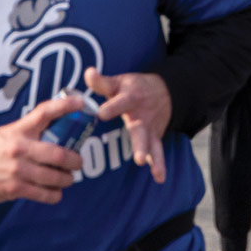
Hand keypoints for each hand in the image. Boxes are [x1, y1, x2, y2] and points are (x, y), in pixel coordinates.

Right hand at [0, 95, 83, 203]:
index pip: (44, 112)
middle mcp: (19, 148)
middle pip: (58, 153)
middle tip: (78, 162)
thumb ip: (31, 130)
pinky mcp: (15, 188)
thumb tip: (61, 126)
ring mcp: (17, 169)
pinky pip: (44, 194)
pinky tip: (56, 192)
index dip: (65, 106)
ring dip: (67, 179)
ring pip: (54, 176)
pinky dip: (55, 195)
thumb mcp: (9, 132)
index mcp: (19, 130)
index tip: (81, 103)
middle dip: (75, 160)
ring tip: (68, 178)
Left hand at [85, 66, 170, 183]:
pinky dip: (159, 164)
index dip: (111, 107)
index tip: (101, 113)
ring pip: (149, 141)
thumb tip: (88, 72)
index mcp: (130, 98)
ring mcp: (149, 128)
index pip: (120, 102)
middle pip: (138, 128)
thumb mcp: (118, 81)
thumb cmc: (132, 88)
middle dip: (136, 140)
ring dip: (147, 152)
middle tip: (133, 152)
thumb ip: (101, 81)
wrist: (163, 92)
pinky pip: (158, 151)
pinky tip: (159, 178)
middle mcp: (141, 115)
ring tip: (142, 162)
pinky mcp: (154, 137)